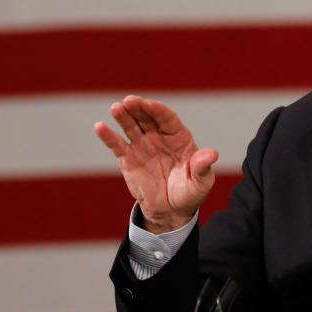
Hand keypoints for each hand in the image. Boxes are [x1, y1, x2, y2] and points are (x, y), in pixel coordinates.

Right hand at [95, 95, 218, 233]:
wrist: (170, 210)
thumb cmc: (189, 192)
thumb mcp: (201, 183)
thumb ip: (203, 168)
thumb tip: (212, 154)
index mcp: (178, 136)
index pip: (167, 118)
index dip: (158, 110)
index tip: (150, 104)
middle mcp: (158, 136)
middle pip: (147, 117)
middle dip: (139, 107)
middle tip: (129, 101)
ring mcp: (141, 145)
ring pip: (130, 126)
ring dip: (123, 116)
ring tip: (116, 108)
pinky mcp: (127, 158)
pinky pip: (116, 144)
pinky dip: (108, 136)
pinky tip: (100, 127)